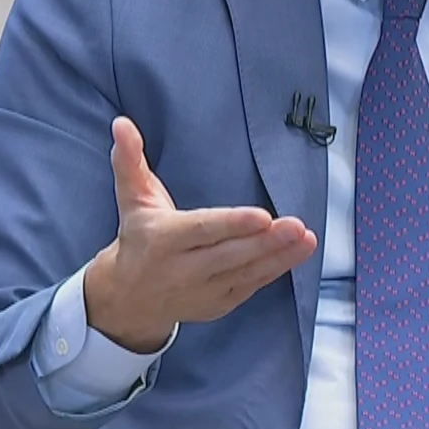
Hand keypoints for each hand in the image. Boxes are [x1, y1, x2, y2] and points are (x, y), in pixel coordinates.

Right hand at [83, 116, 317, 351]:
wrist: (129, 298)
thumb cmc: (138, 237)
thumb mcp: (131, 197)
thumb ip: (129, 160)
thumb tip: (122, 125)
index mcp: (163, 239)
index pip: (202, 230)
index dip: (233, 224)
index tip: (262, 216)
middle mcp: (182, 269)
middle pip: (230, 254)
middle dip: (266, 241)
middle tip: (297, 226)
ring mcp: (202, 290)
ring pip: (245, 273)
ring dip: (279, 256)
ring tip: (306, 239)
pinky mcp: (218, 303)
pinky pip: (249, 286)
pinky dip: (274, 271)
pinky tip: (297, 254)